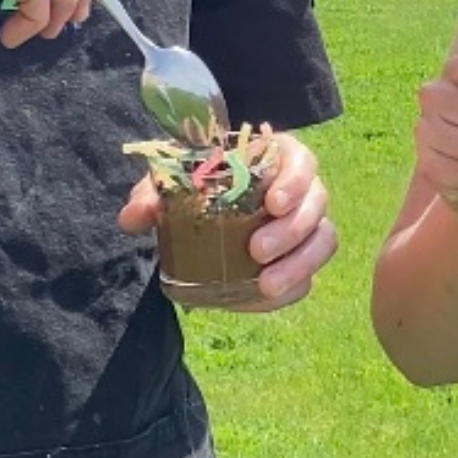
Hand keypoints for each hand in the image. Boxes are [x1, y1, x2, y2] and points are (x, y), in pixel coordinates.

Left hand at [119, 131, 338, 312]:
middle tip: (257, 251)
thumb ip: (152, 195)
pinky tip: (263, 298)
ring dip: (300, 264)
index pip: (301, 161)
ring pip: (324, 241)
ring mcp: (306, 227)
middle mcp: (300, 191)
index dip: (294, 181)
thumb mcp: (170, 185)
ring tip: (267, 285)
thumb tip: (133, 217)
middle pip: (317, 204)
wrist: (201, 216)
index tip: (272, 203)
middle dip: (291, 230)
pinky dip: (291, 288)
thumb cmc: (194, 187)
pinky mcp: (301, 261)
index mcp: (275, 159)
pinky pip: (310, 277)